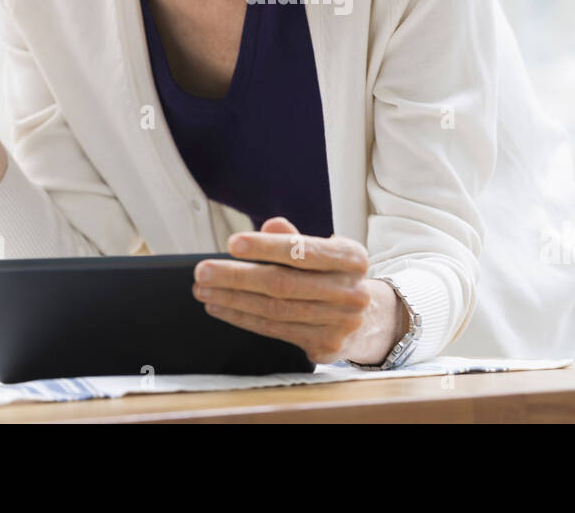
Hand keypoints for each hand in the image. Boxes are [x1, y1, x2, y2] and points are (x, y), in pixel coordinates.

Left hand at [193, 217, 406, 364]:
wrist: (371, 319)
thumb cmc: (336, 276)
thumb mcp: (326, 251)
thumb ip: (296, 238)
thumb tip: (270, 226)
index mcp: (351, 259)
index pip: (303, 251)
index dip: (267, 247)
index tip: (233, 244)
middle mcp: (350, 292)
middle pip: (283, 284)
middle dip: (237, 277)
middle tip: (203, 271)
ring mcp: (340, 322)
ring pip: (275, 310)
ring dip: (233, 300)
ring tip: (205, 289)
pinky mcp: (326, 347)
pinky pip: (275, 331)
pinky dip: (243, 319)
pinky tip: (222, 307)